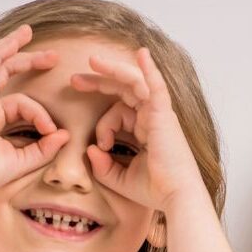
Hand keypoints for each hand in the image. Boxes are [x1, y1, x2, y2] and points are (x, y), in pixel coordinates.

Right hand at [0, 24, 67, 202]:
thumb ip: (46, 148)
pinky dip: (2, 50)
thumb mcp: (26, 159)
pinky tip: (16, 40)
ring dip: (13, 46)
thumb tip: (65, 134)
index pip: (23, 105)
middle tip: (54, 56)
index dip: (42, 115)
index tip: (53, 131)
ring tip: (29, 33)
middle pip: (8, 73)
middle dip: (30, 61)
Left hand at [71, 48, 203, 211]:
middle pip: (124, 90)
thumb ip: (103, 167)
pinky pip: (157, 87)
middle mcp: (153, 118)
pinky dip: (150, 70)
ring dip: (114, 70)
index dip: (102, 124)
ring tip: (92, 61)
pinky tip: (142, 54)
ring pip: (135, 83)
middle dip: (100, 82)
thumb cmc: (156, 190)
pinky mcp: (164, 116)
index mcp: (146, 130)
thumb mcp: (121, 179)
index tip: (97, 144)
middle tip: (74, 80)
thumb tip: (90, 150)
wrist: (176, 197)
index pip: (119, 112)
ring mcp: (159, 115)